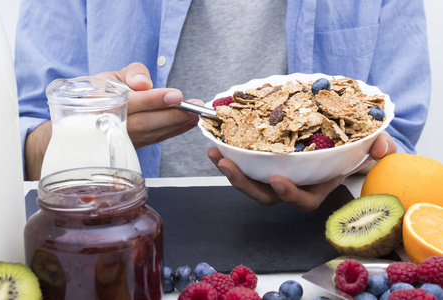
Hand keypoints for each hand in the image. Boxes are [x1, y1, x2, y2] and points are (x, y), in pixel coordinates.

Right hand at [96, 62, 201, 148]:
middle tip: (194, 107)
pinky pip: (157, 139)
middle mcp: (111, 126)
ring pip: (153, 133)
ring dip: (177, 124)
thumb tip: (144, 84)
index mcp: (102, 104)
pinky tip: (191, 122)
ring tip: (197, 113)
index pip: (131, 103)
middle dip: (172, 115)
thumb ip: (132, 74)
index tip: (176, 95)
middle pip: (145, 123)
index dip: (154, 100)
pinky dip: (176, 130)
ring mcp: (123, 140)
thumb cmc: (105, 91)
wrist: (91, 116)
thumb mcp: (112, 75)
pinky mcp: (135, 146)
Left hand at [207, 131, 396, 211]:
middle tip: (229, 166)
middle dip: (246, 184)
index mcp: (317, 187)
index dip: (290, 195)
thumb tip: (381, 147)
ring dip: (231, 170)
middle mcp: (294, 184)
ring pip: (251, 181)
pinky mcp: (266, 160)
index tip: (277, 180)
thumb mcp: (375, 147)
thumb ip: (382, 148)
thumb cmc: (356, 147)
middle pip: (266, 195)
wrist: (340, 137)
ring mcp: (278, 172)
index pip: (303, 201)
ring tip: (216, 154)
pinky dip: (231, 155)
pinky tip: (218, 143)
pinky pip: (246, 163)